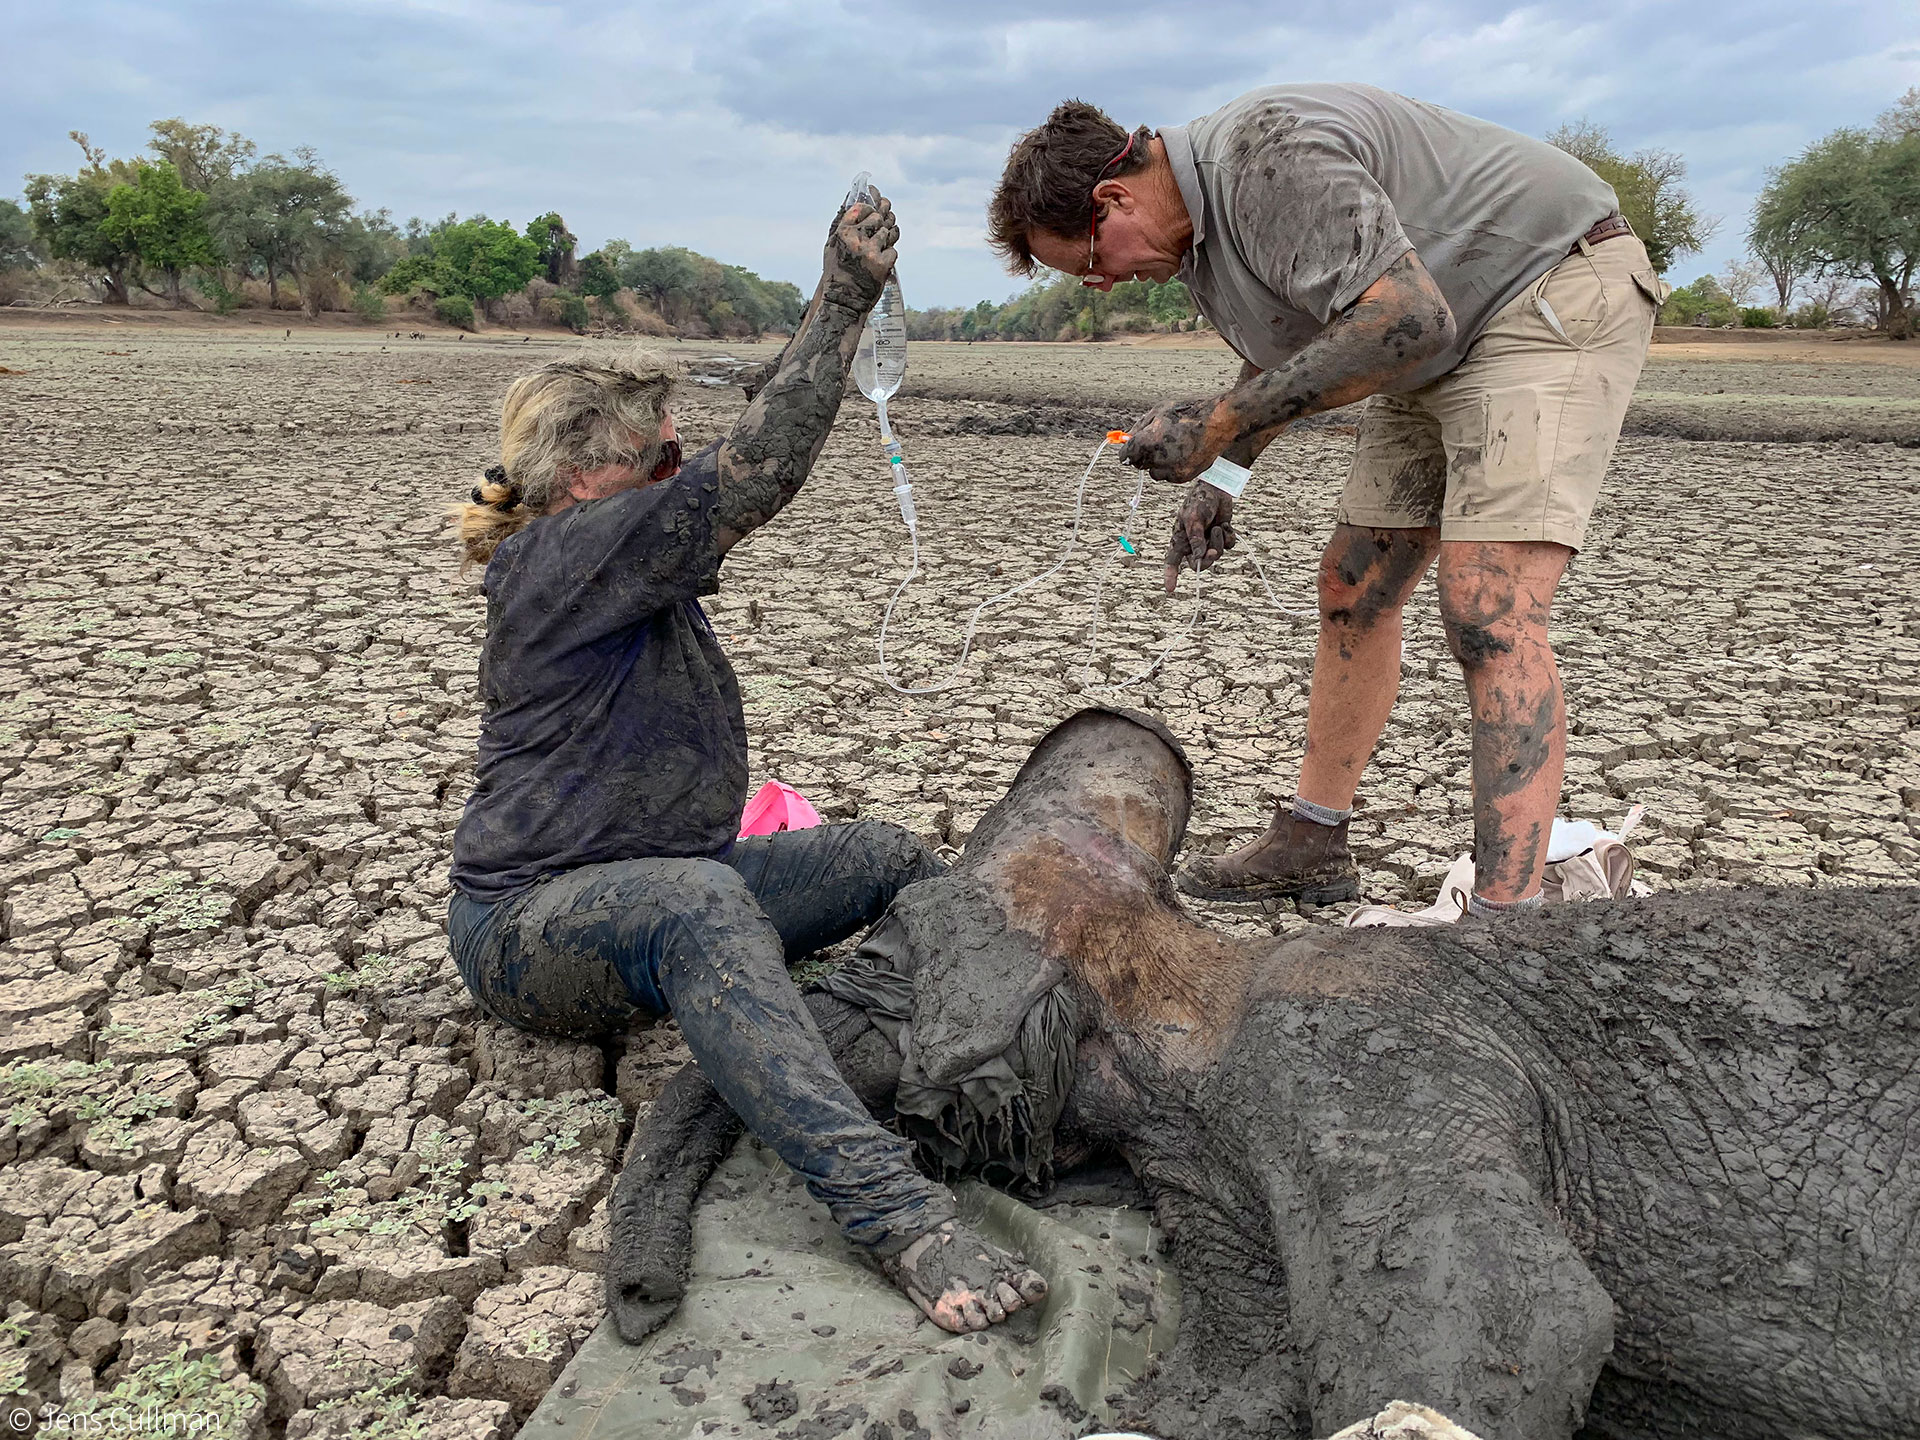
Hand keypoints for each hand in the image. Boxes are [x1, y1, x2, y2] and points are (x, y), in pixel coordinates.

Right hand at [823, 190, 899, 310]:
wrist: (843, 302)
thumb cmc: (837, 275)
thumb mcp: (832, 248)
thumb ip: (843, 228)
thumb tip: (853, 208)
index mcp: (842, 233)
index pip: (860, 208)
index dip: (869, 208)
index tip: (873, 211)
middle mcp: (856, 239)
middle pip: (877, 218)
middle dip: (880, 223)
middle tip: (878, 231)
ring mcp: (870, 251)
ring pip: (886, 233)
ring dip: (884, 241)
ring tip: (876, 252)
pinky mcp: (883, 263)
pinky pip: (892, 250)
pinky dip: (888, 257)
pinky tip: (879, 265)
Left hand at [1119, 398, 1220, 484]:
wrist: (1219, 421)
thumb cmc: (1190, 412)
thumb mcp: (1159, 411)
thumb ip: (1140, 427)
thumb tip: (1127, 438)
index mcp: (1148, 441)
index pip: (1126, 455)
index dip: (1128, 450)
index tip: (1131, 447)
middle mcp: (1158, 459)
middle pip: (1139, 465)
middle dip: (1143, 455)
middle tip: (1155, 443)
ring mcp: (1171, 469)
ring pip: (1154, 473)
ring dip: (1157, 464)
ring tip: (1172, 447)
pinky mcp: (1184, 476)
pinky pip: (1170, 476)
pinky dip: (1172, 468)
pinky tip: (1182, 453)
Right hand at [1164, 483, 1235, 593]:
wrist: (1218, 488)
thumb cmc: (1199, 500)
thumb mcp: (1193, 519)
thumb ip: (1196, 539)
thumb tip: (1198, 557)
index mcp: (1181, 539)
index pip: (1172, 561)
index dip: (1170, 575)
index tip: (1170, 590)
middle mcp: (1193, 543)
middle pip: (1198, 564)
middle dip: (1207, 559)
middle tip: (1213, 551)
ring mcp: (1208, 540)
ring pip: (1216, 554)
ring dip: (1219, 542)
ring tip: (1218, 527)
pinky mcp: (1222, 536)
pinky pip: (1228, 546)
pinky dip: (1228, 536)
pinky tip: (1225, 524)